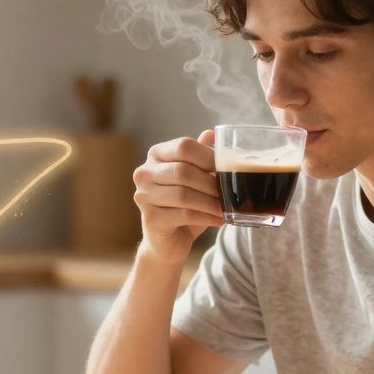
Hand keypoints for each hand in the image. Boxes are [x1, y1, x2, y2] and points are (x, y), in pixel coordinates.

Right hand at [132, 130, 223, 264]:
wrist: (168, 239)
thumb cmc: (185, 204)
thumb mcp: (196, 178)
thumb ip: (202, 156)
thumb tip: (212, 134)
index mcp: (156, 154)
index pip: (183, 146)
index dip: (208, 156)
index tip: (228, 167)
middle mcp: (144, 173)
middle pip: (183, 171)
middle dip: (210, 183)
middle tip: (230, 192)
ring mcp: (143, 196)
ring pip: (183, 195)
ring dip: (210, 202)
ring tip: (226, 207)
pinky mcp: (150, 219)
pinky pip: (183, 215)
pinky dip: (206, 217)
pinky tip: (219, 219)